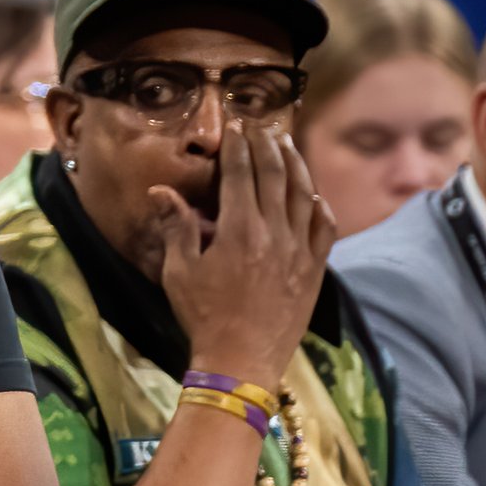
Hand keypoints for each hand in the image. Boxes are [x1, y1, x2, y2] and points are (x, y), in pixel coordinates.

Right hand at [155, 121, 336, 386]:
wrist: (242, 358)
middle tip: (260, 127)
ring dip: (295, 165)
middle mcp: (274, 232)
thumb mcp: (179, 272)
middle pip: (274, 175)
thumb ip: (177, 227)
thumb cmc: (203, 316)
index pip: (240, 174)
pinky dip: (319, 204)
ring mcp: (299, 249)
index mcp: (239, 230)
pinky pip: (323, 226)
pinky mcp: (315, 267)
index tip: (236, 128)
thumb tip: (162, 191)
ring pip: (303, 194)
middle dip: (266, 145)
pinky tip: (313, 193)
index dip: (238, 147)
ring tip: (287, 145)